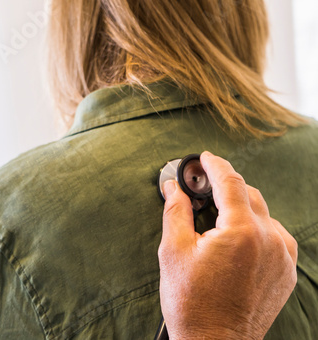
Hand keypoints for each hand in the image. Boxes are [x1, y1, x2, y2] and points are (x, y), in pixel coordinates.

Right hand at [158, 151, 297, 339]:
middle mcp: (270, 240)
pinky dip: (254, 227)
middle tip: (200, 188)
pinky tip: (234, 238)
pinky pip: (273, 234)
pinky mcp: (286, 272)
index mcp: (242, 232)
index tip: (204, 157)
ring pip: (262, 213)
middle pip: (248, 194)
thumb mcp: (174, 251)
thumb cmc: (192, 303)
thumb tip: (173, 187)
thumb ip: (176, 211)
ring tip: (214, 217)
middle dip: (224, 185)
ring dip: (239, 206)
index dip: (215, 164)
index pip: (231, 182)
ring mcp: (282, 257)